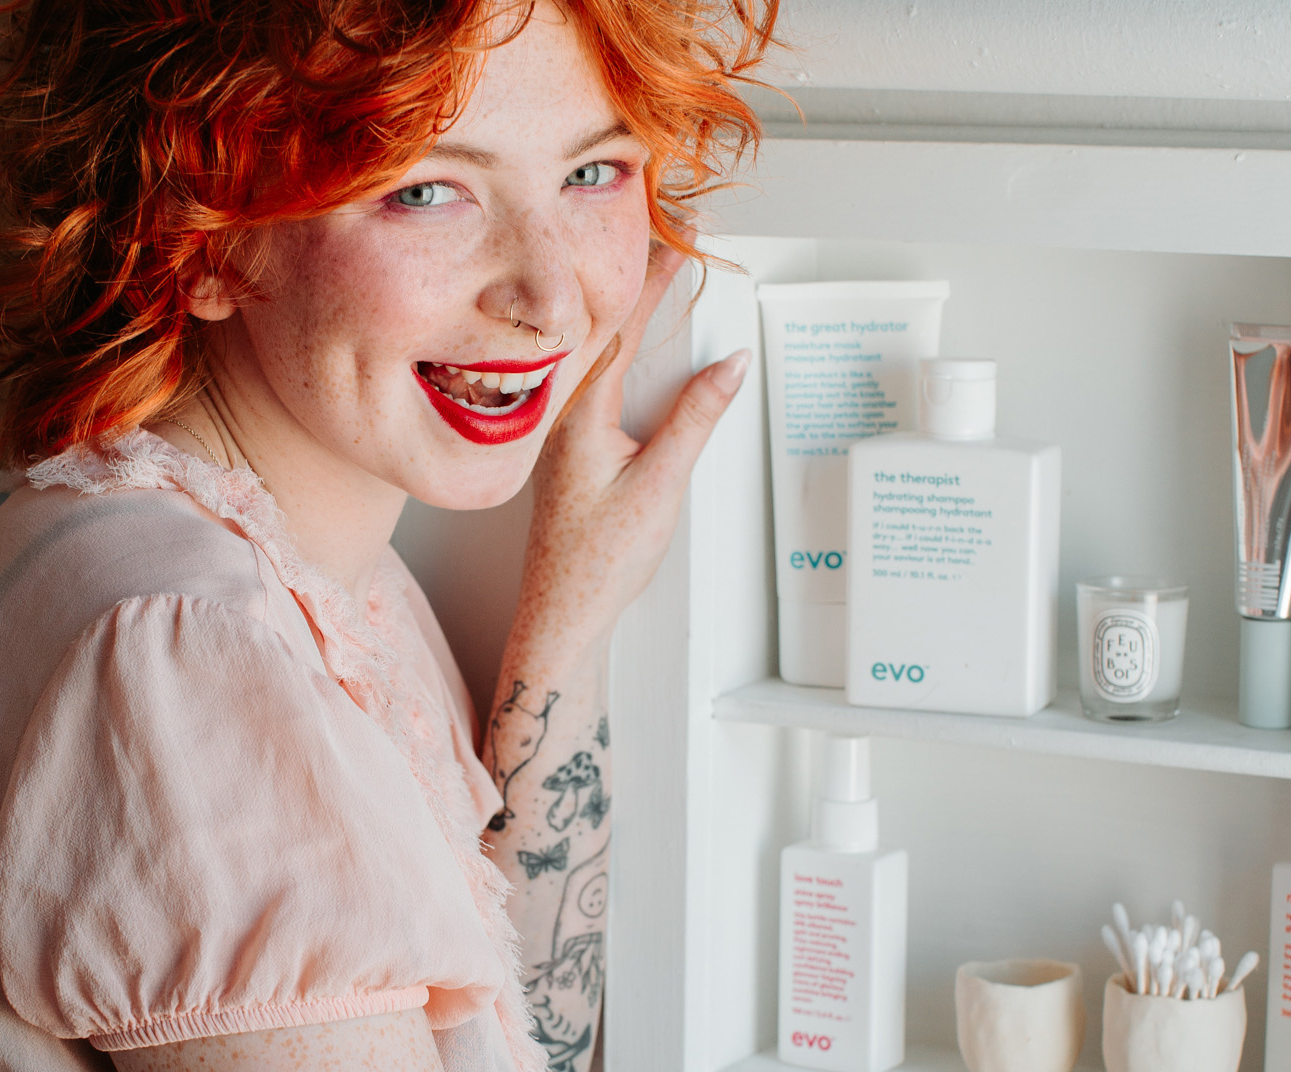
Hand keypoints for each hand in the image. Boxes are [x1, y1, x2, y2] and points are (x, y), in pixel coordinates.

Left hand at [515, 244, 750, 656]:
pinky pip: (596, 385)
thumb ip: (696, 419)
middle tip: (674, 239)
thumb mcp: (661, 484)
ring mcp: (565, 435)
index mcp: (579, 416)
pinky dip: (620, 353)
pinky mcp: (571, 454)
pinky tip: (633, 349)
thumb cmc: (598, 561)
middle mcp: (564, 418)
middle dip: (642, 283)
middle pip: (606, 330)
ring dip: (629, 315)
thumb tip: (727, 366)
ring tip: (658, 276)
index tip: (680, 240)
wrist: (563, 613)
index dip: (654, 280)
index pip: (620, 328)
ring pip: (599, 356)